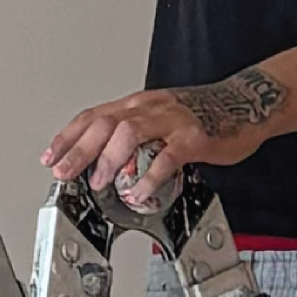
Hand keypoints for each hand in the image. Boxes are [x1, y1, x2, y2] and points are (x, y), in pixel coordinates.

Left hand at [48, 76, 275, 213]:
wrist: (246, 104)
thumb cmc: (202, 116)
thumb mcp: (159, 120)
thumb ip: (134, 137)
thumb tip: (104, 161)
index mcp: (138, 104)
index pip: (93, 116)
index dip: (69, 136)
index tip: (51, 156)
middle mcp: (150, 108)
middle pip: (104, 123)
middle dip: (78, 149)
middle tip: (63, 172)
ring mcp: (172, 121)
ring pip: (129, 133)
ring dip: (109, 159)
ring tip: (100, 182)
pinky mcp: (194, 137)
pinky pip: (167, 157)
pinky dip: (149, 176)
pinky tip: (139, 192)